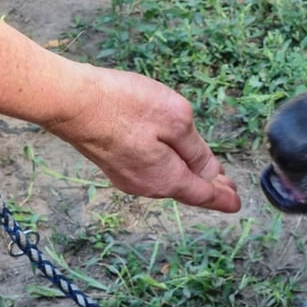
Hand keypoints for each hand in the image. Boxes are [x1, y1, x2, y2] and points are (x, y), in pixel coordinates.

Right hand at [44, 65, 240, 211]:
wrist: (70, 102)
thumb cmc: (125, 106)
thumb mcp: (176, 120)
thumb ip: (196, 150)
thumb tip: (209, 171)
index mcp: (167, 178)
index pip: (203, 194)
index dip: (223, 198)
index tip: (236, 204)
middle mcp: (146, 185)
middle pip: (185, 188)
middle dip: (209, 187)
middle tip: (228, 189)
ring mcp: (126, 176)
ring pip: (167, 179)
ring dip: (188, 176)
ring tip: (207, 174)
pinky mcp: (112, 163)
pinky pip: (151, 171)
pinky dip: (169, 168)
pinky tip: (173, 159)